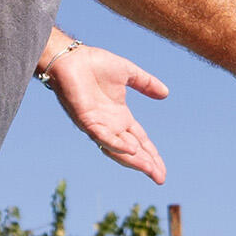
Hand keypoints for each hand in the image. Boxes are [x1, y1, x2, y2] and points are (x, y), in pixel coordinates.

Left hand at [46, 44, 169, 184]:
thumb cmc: (94, 63)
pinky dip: (116, 144)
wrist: (70, 57)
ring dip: (134, 160)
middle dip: (146, 164)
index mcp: (120, 116)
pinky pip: (102, 136)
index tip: (161, 169)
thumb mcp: (128, 73)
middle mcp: (110, 125)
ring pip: (118, 149)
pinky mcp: (87, 120)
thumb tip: (165, 93)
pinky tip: (131, 150)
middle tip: (160, 178)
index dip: (151, 154)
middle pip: (132, 150)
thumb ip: (146, 84)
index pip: (139, 140)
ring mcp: (98, 125)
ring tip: (150, 170)